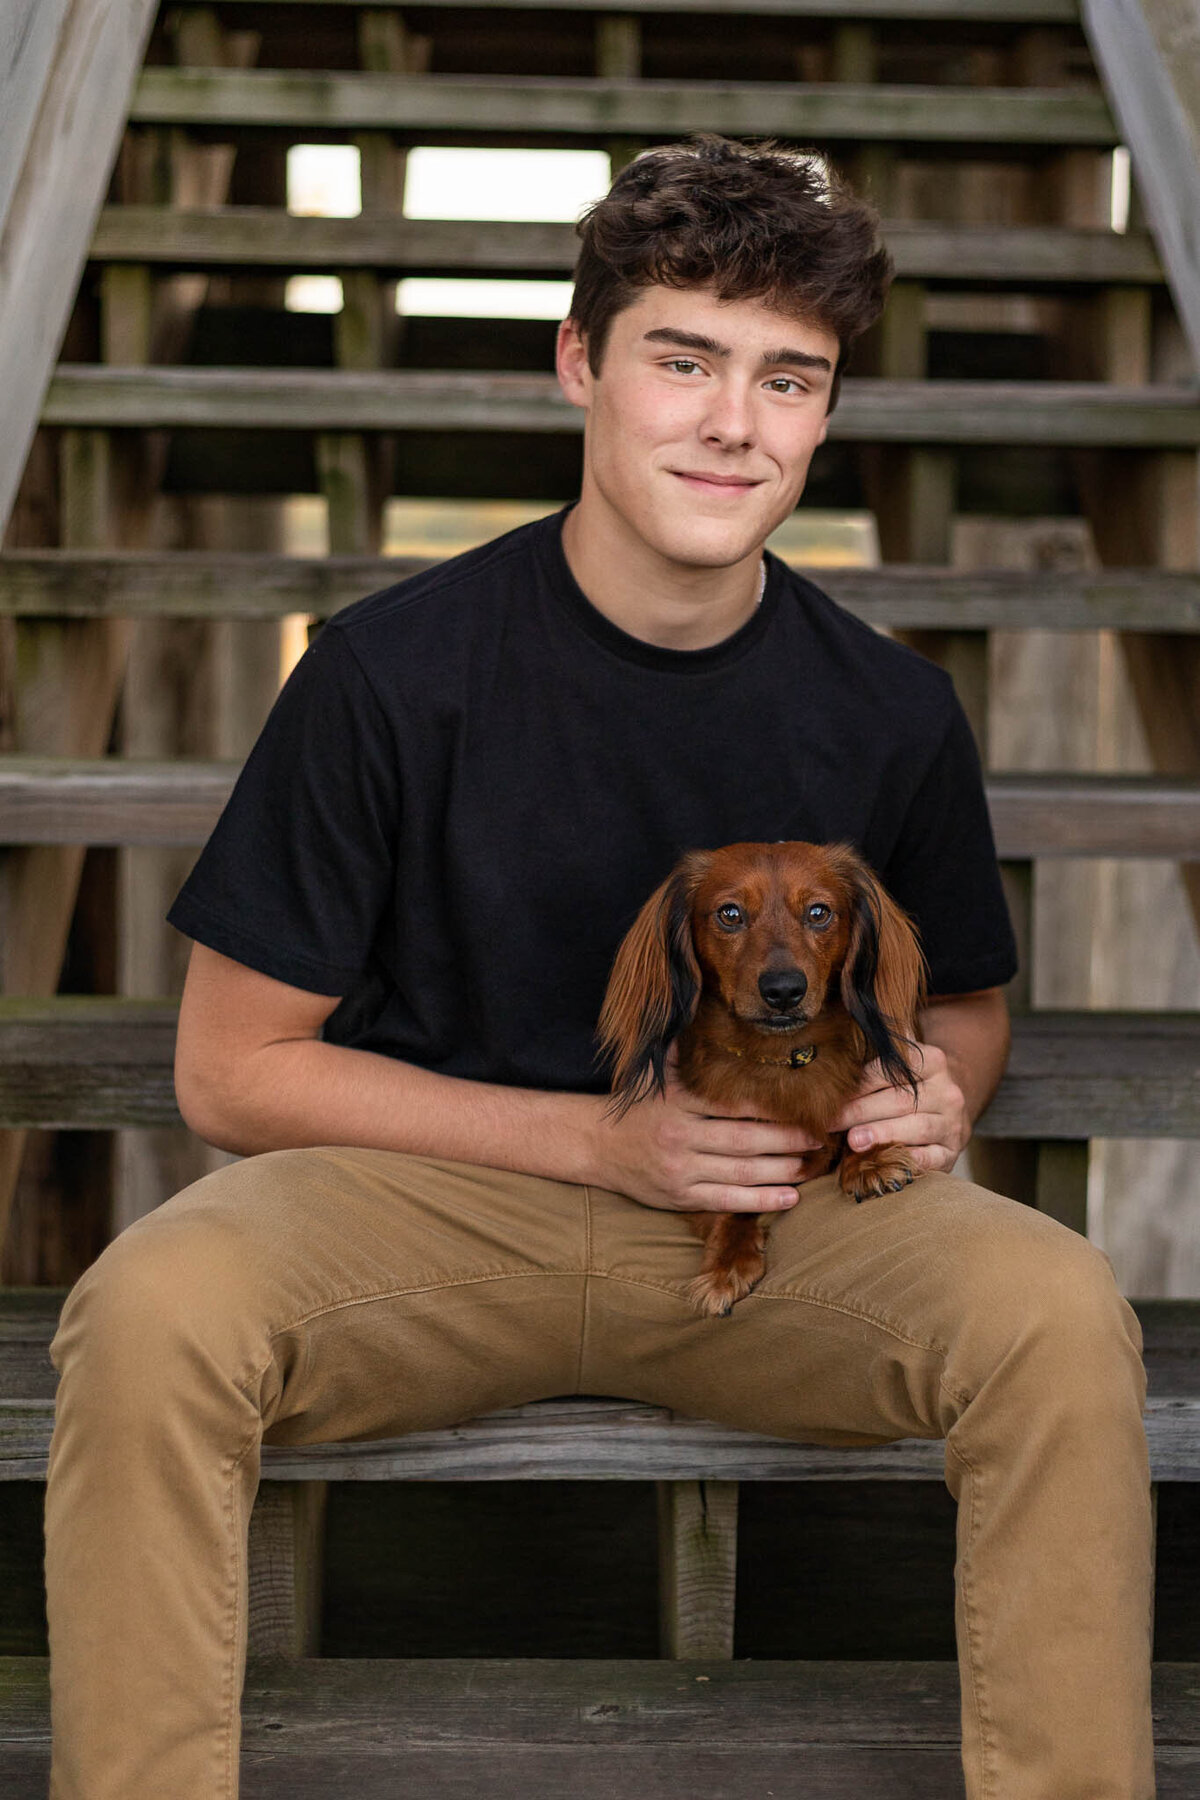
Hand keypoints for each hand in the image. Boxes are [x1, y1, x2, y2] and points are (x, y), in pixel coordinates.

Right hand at [590, 1043, 821, 1213]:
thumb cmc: (638, 1107)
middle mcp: (680, 1136)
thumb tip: (715, 1012)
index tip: (805, 1104)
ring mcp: (681, 1169)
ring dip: (783, 1170)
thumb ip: (688, 1052)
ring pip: (742, 1172)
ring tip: (813, 1164)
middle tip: (821, 1135)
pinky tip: (790, 1197)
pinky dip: (762, 1200)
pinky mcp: (682, 1196)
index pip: (734, 1104)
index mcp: (679, 1102)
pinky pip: (729, 1200)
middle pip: (745, 1139)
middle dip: (788, 1139)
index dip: (773, 1107)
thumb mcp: (657, 1075)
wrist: (596, 1144)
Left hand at [829, 1042, 969, 1175]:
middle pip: (900, 1100)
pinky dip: (908, 1160)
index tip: (831, 1096)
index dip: (860, 1083)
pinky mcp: (952, 1152)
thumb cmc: (907, 1089)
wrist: (948, 1111)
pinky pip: (931, 1157)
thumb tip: (824, 1069)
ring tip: (854, 1141)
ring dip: (882, 1134)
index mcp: (933, 1061)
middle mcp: (947, 1091)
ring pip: (917, 1126)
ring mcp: (952, 1123)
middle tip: (831, 1122)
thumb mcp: (898, 1070)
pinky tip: (885, 1162)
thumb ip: (870, 1065)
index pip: (894, 1069)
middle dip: (860, 1111)